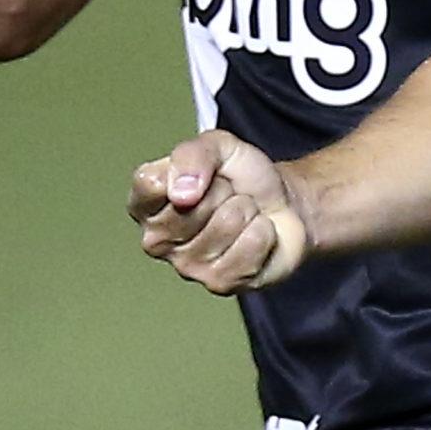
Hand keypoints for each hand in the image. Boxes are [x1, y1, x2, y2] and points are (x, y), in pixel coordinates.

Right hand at [130, 130, 309, 293]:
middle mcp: (157, 240)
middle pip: (193, 205)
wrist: (284, 203)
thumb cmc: (241, 177)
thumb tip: (181, 193)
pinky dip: (264, 232)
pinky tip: (255, 234)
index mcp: (146, 205)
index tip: (204, 171)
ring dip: (248, 211)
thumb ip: (193, 155)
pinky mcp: (219, 283)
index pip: (149, 184)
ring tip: (244, 214)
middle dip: (224, 190)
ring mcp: (187, 266)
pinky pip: (250, 245)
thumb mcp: (219, 147)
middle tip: (228, 195)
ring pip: (227, 223)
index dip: (186, 171)